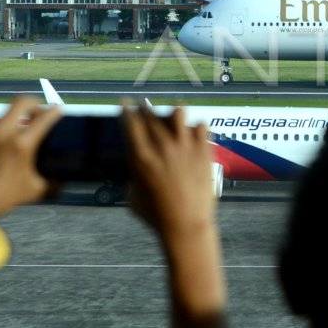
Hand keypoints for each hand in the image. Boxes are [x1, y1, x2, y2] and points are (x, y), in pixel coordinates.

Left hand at [0, 96, 62, 216]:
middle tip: (40, 113)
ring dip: (17, 118)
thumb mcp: (32, 191)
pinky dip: (2, 131)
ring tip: (22, 132)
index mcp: (21, 143)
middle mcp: (3, 132)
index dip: (55, 111)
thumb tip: (63, 180)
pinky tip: (4, 147)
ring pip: (5, 114)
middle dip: (35, 104)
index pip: (44, 117)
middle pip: (21, 102)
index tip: (59, 111)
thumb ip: (52, 183)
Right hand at [121, 105, 216, 244]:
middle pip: (151, 115)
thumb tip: (134, 160)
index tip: (125, 102)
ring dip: (174, 111)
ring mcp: (184, 147)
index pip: (131, 123)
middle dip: (145, 107)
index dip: (126, 109)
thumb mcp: (133, 194)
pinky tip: (194, 130)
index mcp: (140, 157)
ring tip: (174, 113)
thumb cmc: (155, 216)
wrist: (185, 226)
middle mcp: (161, 147)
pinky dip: (197, 126)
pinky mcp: (202, 151)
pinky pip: (201, 126)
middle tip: (143, 104)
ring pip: (178, 113)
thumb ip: (133, 173)